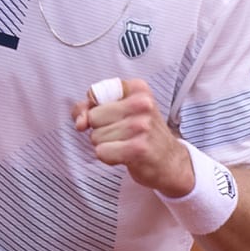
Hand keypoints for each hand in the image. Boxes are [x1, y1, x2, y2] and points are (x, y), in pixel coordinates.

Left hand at [72, 78, 195, 195]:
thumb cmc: (142, 135)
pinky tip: (124, 155)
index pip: (94, 94)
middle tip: (120, 134)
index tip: (105, 117)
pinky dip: (108, 157)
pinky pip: (102, 152)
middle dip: (100, 130)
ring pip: (96, 136)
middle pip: (93, 117)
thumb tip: (80, 122)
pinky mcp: (139, 147)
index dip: (92, 109)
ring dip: (106, 145)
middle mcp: (142, 103)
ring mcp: (142, 125)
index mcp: (137, 88)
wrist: (169, 161)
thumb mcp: (121, 111)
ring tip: (125, 144)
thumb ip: (91, 108)